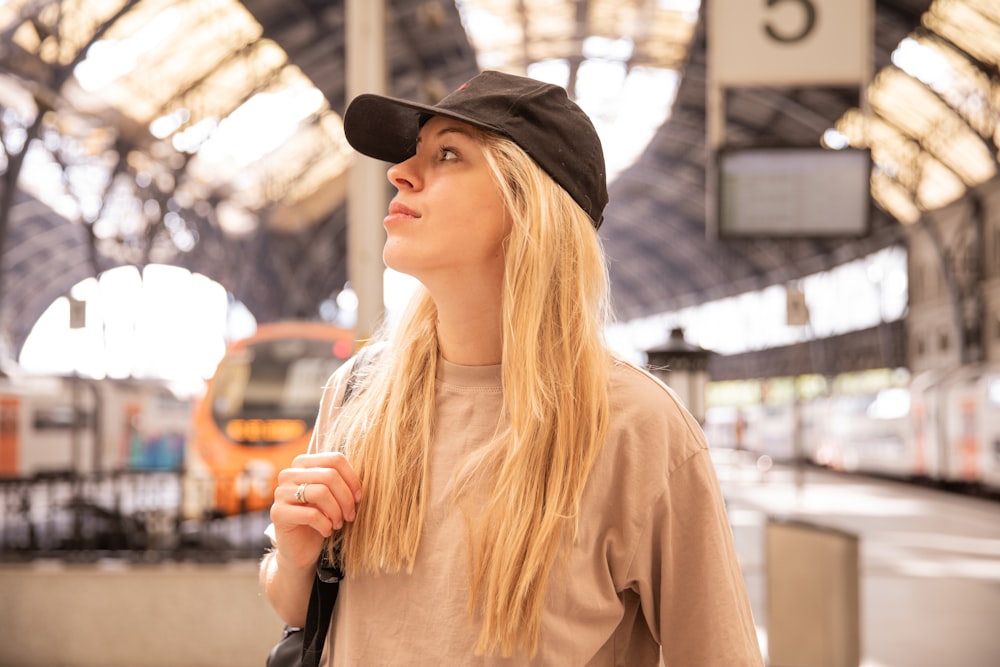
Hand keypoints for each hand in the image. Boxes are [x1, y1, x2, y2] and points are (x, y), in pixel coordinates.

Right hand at [269, 452, 362, 569]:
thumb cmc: (321, 518)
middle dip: (346, 498)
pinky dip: (326, 525)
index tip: (358, 498)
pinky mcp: (278, 513)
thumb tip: (363, 475)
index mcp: (303, 463)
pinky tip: (327, 531)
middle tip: (350, 515)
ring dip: (337, 512)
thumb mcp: (333, 496)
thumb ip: (341, 481)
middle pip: (330, 475)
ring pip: (321, 493)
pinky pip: (311, 514)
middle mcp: (288, 474)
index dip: (352, 479)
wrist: (300, 549)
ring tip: (339, 524)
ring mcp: (281, 493)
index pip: (335, 459)